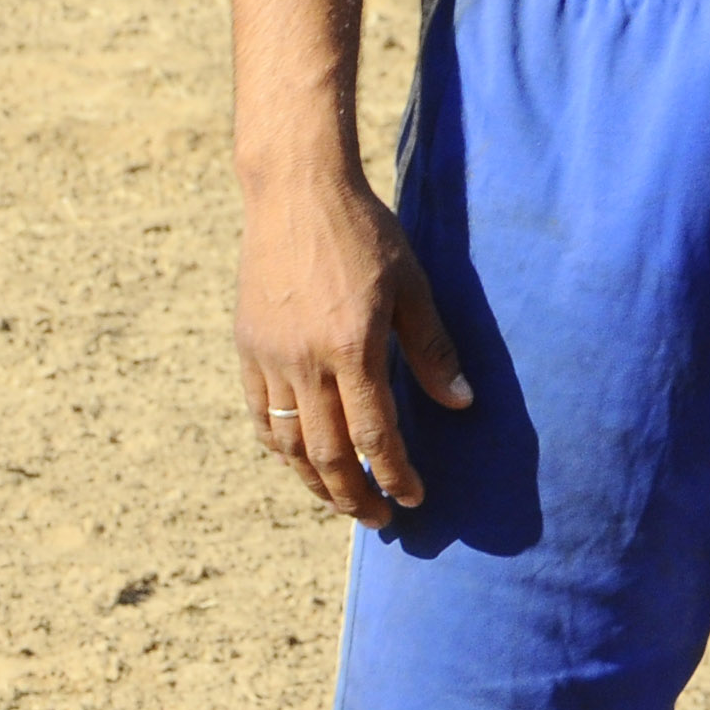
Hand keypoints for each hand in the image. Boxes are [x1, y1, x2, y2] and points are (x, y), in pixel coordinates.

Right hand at [237, 169, 472, 526]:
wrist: (296, 191)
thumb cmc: (364, 232)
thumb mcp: (411, 285)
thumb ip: (433, 349)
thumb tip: (462, 403)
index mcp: (353, 347)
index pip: (376, 436)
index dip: (396, 475)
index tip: (413, 497)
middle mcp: (307, 361)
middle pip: (328, 455)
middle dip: (356, 496)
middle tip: (378, 518)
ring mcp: (271, 357)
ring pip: (288, 445)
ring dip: (316, 482)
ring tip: (341, 498)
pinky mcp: (247, 347)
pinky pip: (261, 415)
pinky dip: (280, 448)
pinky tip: (300, 460)